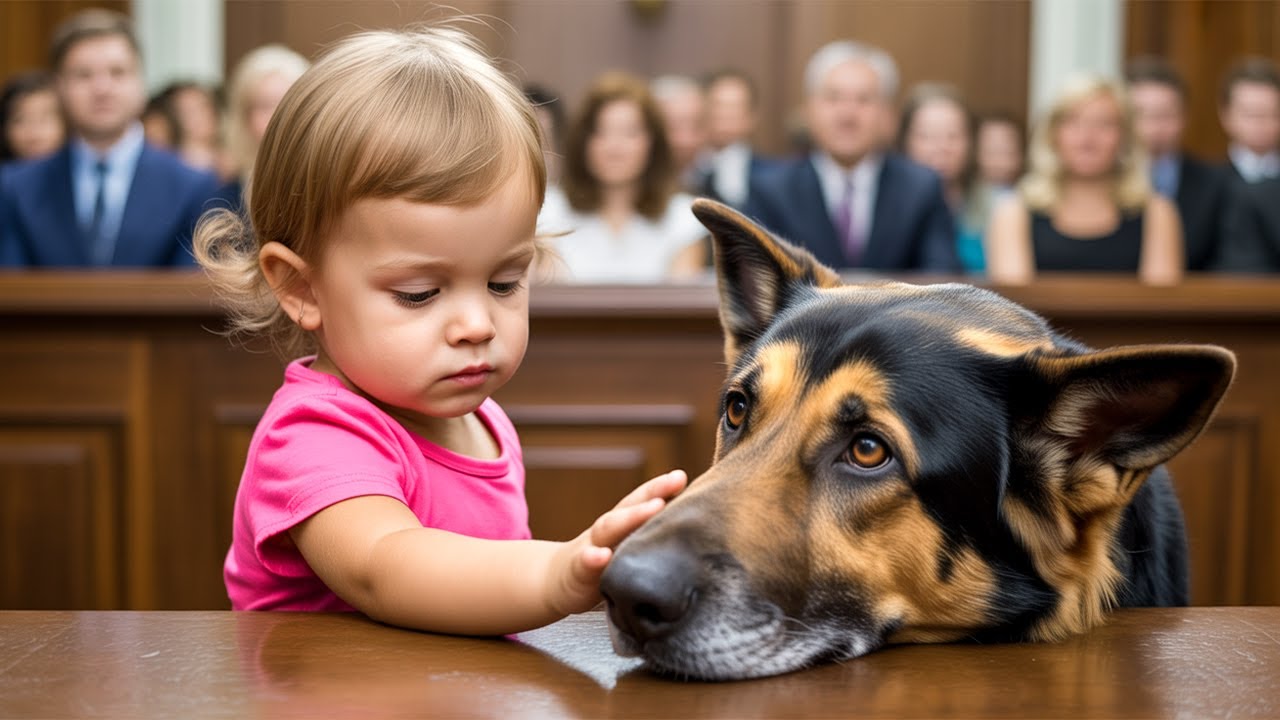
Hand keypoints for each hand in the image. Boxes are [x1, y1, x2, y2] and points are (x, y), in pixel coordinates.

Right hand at [547, 469, 687, 615]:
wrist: (554, 582)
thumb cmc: (602, 565)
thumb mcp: (625, 547)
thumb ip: (649, 535)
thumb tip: (689, 529)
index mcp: (622, 524)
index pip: (643, 500)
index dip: (662, 487)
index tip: (682, 476)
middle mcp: (607, 530)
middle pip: (629, 507)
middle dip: (653, 493)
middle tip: (676, 481)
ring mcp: (590, 547)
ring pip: (608, 529)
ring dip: (630, 517)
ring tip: (654, 507)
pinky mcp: (576, 572)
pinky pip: (584, 563)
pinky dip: (592, 558)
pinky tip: (601, 556)